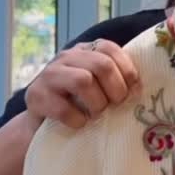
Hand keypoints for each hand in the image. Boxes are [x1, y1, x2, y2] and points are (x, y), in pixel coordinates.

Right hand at [25, 39, 140, 130]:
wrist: (39, 126)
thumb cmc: (76, 105)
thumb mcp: (97, 87)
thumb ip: (114, 80)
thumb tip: (139, 90)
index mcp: (84, 51)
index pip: (110, 49)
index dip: (127, 70)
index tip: (134, 92)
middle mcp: (66, 57)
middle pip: (101, 64)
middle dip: (116, 89)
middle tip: (116, 105)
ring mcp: (48, 75)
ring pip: (83, 81)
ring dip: (97, 103)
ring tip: (97, 114)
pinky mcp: (35, 96)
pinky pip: (64, 108)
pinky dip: (77, 120)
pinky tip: (79, 123)